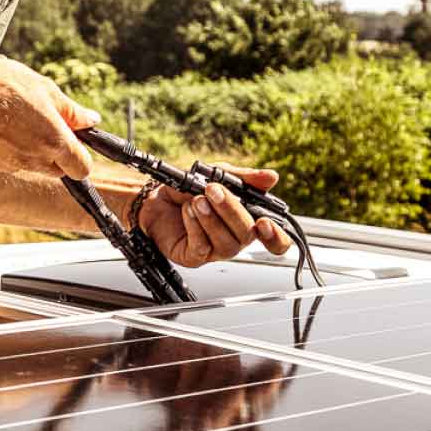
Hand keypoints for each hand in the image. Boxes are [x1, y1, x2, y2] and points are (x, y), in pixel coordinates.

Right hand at [0, 57, 96, 178]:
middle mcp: (36, 160)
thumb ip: (71, 111)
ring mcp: (14, 164)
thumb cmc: (4, 85)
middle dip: (59, 151)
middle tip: (47, 122)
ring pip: (37, 165)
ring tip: (22, 118)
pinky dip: (16, 148)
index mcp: (54, 141)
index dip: (82, 155)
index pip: (83, 168)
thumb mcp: (45, 89)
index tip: (75, 138)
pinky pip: (15, 161)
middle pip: (60, 169)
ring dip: (36, 149)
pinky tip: (4, 125)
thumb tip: (92, 121)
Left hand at [136, 167, 291, 267]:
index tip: (264, 223)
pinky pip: (202, 246)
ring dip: (211, 218)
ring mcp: (216, 249)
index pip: (275, 239)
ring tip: (196, 200)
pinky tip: (187, 212)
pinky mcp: (195, 256)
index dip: (276, 237)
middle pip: (247, 235)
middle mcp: (235, 237)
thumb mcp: (219, 175)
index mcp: (248, 219)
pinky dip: (195, 225)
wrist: (155, 196)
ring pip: (226, 243)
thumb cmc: (189, 188)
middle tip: (213, 190)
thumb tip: (271, 177)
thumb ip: (245, 177)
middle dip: (231, 210)